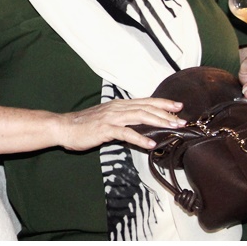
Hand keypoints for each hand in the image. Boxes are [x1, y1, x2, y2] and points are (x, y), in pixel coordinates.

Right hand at [55, 98, 184, 151]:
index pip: (145, 101)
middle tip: (182, 120)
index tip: (178, 106)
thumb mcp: (107, 119)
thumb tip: (139, 125)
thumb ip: (123, 120)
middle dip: (167, 113)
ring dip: (159, 122)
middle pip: (147, 108)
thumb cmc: (85, 125)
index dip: (163, 103)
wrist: (64, 127)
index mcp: (119, 105)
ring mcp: (112, 117)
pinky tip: (150, 144)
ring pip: (140, 117)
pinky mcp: (105, 129)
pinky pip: (126, 133)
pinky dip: (140, 138)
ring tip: (173, 128)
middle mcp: (117, 108)